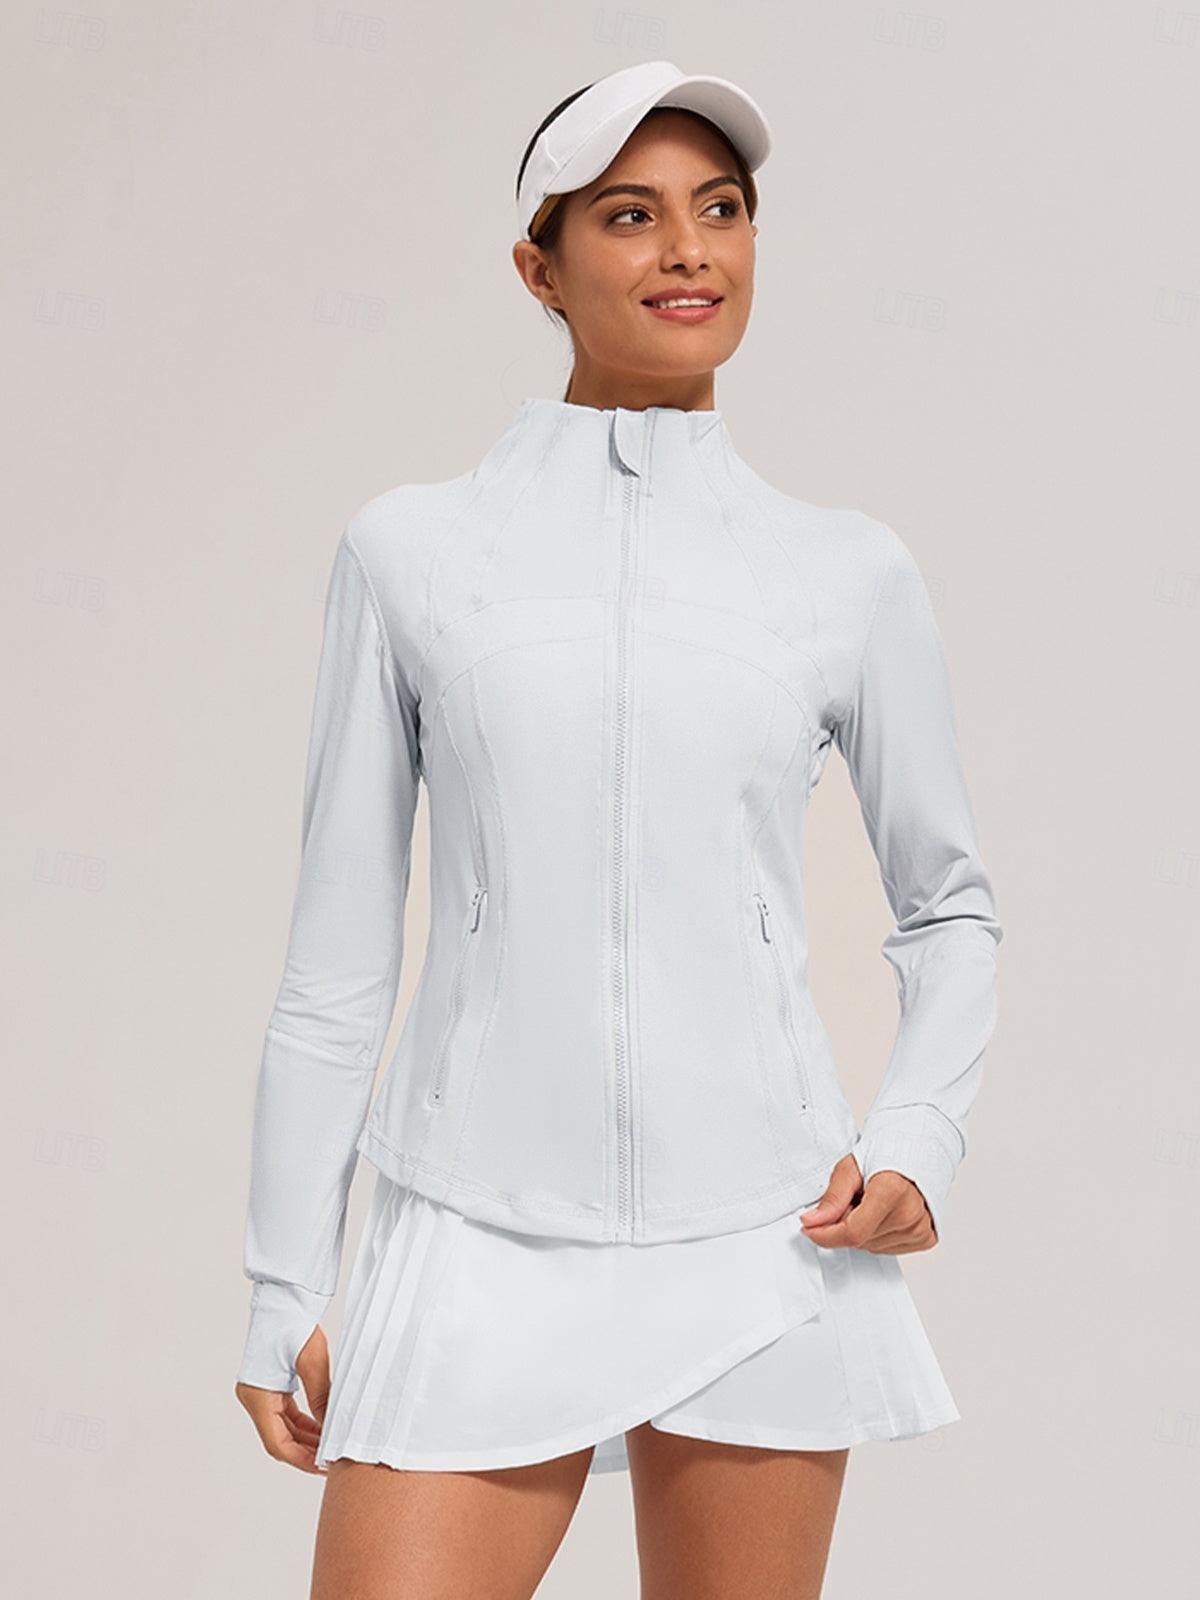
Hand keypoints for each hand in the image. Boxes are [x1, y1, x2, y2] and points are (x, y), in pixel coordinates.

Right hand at [234, 1322, 330, 1474]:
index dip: (301, 1458)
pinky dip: (304, 1423)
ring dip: (306, 1439)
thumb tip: (332, 1429)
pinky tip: (323, 1428)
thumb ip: (321, 1398)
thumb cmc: (295, 1323)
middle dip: (305, 1452)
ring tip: (330, 1447)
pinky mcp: (271, 1385)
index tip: (323, 1466)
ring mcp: (261, 1392)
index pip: (277, 1443)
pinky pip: (286, 1414)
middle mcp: (254, 1398)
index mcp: (257, 1396)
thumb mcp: (313, 1362)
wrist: (285, 1297)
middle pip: (279, 1438)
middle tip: (332, 1462)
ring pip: (282, 1428)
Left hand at [797, 1152, 938, 1252]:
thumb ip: (832, 1197)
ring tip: (871, 1202)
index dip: (825, 1235)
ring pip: (872, 1247)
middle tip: (853, 1199)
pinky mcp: (926, 1238)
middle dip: (845, 1224)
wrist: (917, 1150)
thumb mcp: (851, 1167)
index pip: (852, 1232)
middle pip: (860, 1240)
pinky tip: (884, 1213)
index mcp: (891, 1191)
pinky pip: (889, 1249)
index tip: (809, 1228)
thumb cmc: (886, 1153)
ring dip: (862, 1230)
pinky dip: (878, 1234)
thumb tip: (812, 1222)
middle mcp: (910, 1214)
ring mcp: (921, 1229)